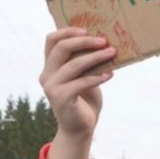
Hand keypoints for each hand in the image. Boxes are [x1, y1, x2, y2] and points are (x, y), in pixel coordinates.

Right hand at [40, 28, 114, 158]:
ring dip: (96, 57)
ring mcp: (51, 87)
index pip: (51, 40)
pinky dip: (97, 77)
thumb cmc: (84, 99)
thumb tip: (103, 42)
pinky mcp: (61, 98)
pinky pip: (81, 82)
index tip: (87, 30)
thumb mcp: (84, 76)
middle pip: (62, 48)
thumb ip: (85, 61)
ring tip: (113, 53)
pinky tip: (110, 74)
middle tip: (104, 41)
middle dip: (85, 41)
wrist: (79, 128)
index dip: (67, 31)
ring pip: (74, 64)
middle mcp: (47, 74)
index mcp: (50, 66)